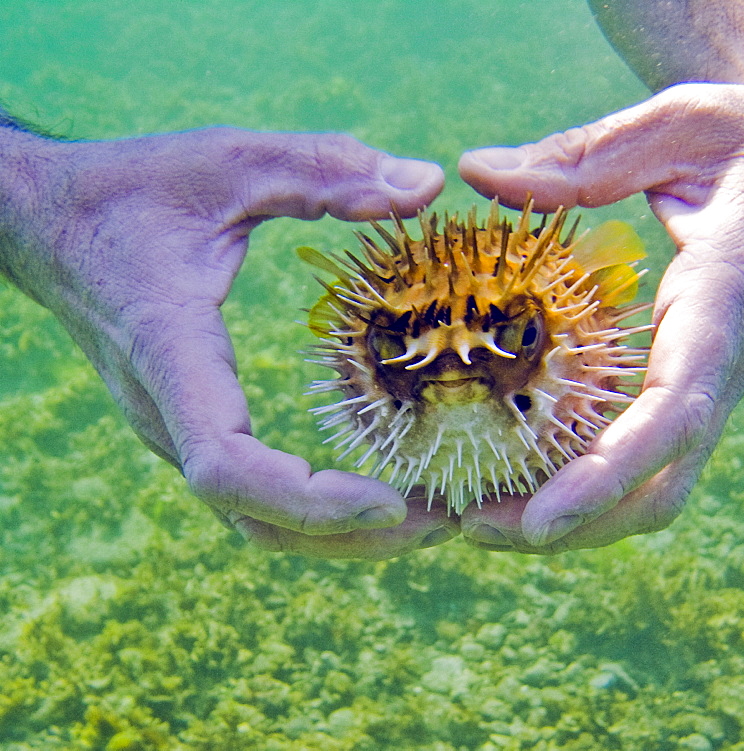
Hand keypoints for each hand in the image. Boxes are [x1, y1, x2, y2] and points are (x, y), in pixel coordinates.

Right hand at [0, 125, 459, 558]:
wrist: (45, 223)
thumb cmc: (132, 189)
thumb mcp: (230, 159)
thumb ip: (324, 166)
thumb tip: (428, 182)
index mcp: (169, 351)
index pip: (224, 462)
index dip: (305, 498)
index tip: (389, 501)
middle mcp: (165, 410)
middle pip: (253, 517)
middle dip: (349, 535)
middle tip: (445, 522)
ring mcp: (175, 426)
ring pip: (253, 519)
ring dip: (340, 534)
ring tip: (430, 517)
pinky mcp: (191, 423)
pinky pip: (252, 493)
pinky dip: (317, 508)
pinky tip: (381, 486)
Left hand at [458, 70, 743, 551]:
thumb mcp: (682, 122)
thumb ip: (584, 155)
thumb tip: (475, 172)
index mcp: (727, 296)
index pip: (676, 408)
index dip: (608, 472)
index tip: (537, 522)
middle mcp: (727, 359)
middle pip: (665, 480)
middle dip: (577, 523)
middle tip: (469, 527)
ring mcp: (720, 380)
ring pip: (663, 484)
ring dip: (580, 517)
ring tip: (477, 516)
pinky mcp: (706, 382)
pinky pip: (657, 457)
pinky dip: (593, 482)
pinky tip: (525, 471)